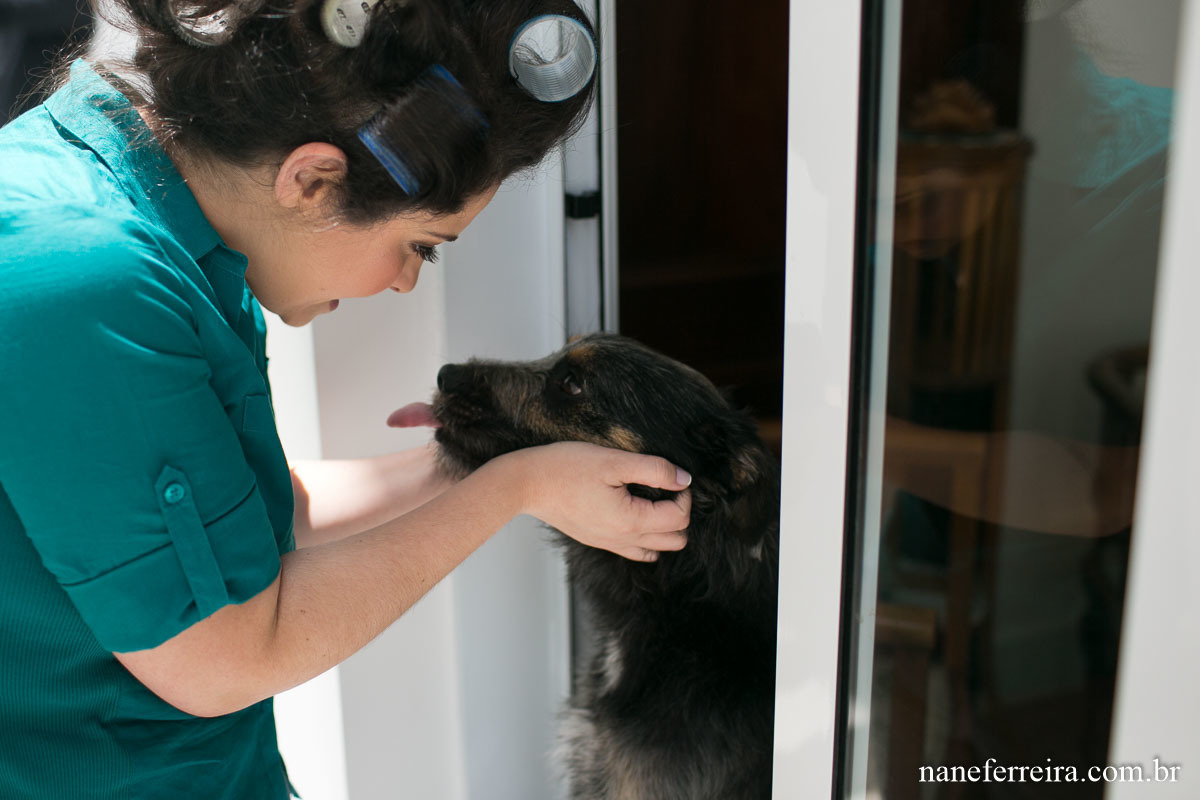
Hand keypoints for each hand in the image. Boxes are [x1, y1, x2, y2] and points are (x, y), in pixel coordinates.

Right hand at [504, 442, 691, 560]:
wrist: (527, 484)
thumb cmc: (566, 468)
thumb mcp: (614, 461)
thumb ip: (655, 469)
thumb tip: (684, 479)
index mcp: (630, 522)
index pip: (680, 518)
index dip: (684, 495)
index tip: (672, 476)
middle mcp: (623, 540)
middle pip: (675, 540)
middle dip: (679, 513)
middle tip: (666, 488)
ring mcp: (610, 544)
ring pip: (656, 549)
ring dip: (665, 528)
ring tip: (654, 500)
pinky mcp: (598, 541)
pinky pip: (635, 550)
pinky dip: (646, 537)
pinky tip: (637, 513)